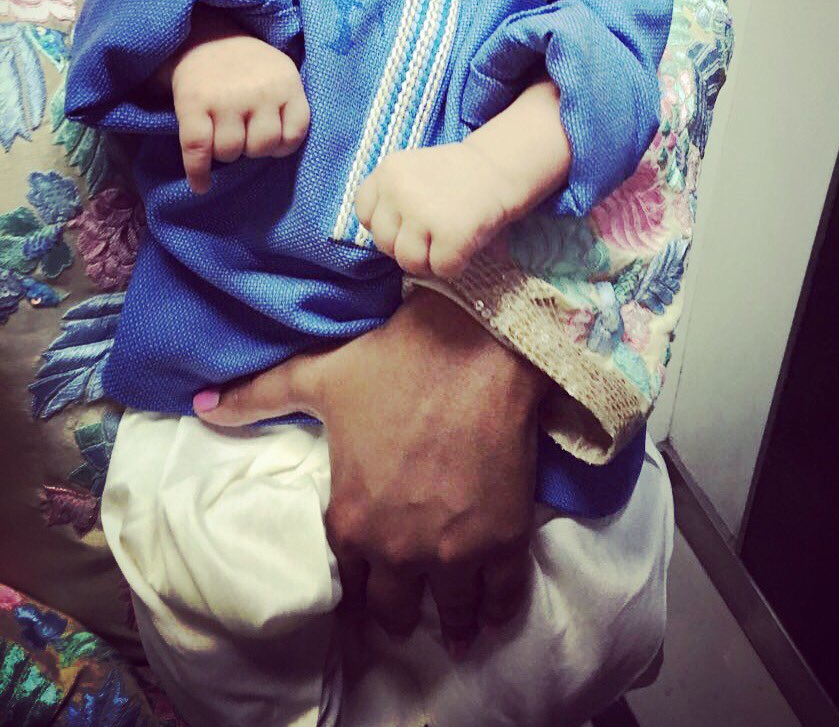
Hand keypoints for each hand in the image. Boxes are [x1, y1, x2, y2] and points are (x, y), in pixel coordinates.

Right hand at [162, 8, 309, 193]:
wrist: (203, 36)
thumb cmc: (248, 65)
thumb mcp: (280, 73)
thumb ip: (288, 105)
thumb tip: (283, 152)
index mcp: (286, 82)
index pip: (295, 134)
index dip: (282, 146)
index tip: (271, 142)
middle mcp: (258, 90)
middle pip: (261, 147)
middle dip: (251, 148)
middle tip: (242, 134)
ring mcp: (225, 98)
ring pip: (230, 152)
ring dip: (225, 154)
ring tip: (222, 138)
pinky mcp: (193, 103)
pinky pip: (197, 149)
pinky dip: (197, 172)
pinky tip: (201, 185)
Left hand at [194, 289, 548, 656]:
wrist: (475, 346)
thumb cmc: (394, 361)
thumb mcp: (318, 376)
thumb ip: (259, 396)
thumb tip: (200, 403)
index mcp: (351, 521)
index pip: (346, 584)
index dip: (355, 594)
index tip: (363, 600)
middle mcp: (399, 548)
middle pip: (395, 610)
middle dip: (398, 611)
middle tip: (407, 605)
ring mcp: (455, 549)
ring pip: (451, 612)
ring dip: (450, 619)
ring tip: (454, 625)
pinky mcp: (504, 538)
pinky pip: (502, 598)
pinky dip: (496, 610)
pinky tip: (491, 613)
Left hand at [354, 141, 514, 277]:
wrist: (501, 166)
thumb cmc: (457, 176)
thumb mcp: (412, 173)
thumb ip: (391, 199)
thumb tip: (383, 242)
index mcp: (387, 171)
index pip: (364, 214)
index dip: (388, 224)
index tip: (410, 220)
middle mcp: (400, 190)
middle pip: (384, 243)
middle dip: (408, 245)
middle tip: (434, 233)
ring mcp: (424, 212)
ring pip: (408, 261)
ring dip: (430, 260)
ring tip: (448, 240)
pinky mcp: (451, 233)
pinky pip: (440, 269)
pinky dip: (455, 264)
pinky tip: (465, 244)